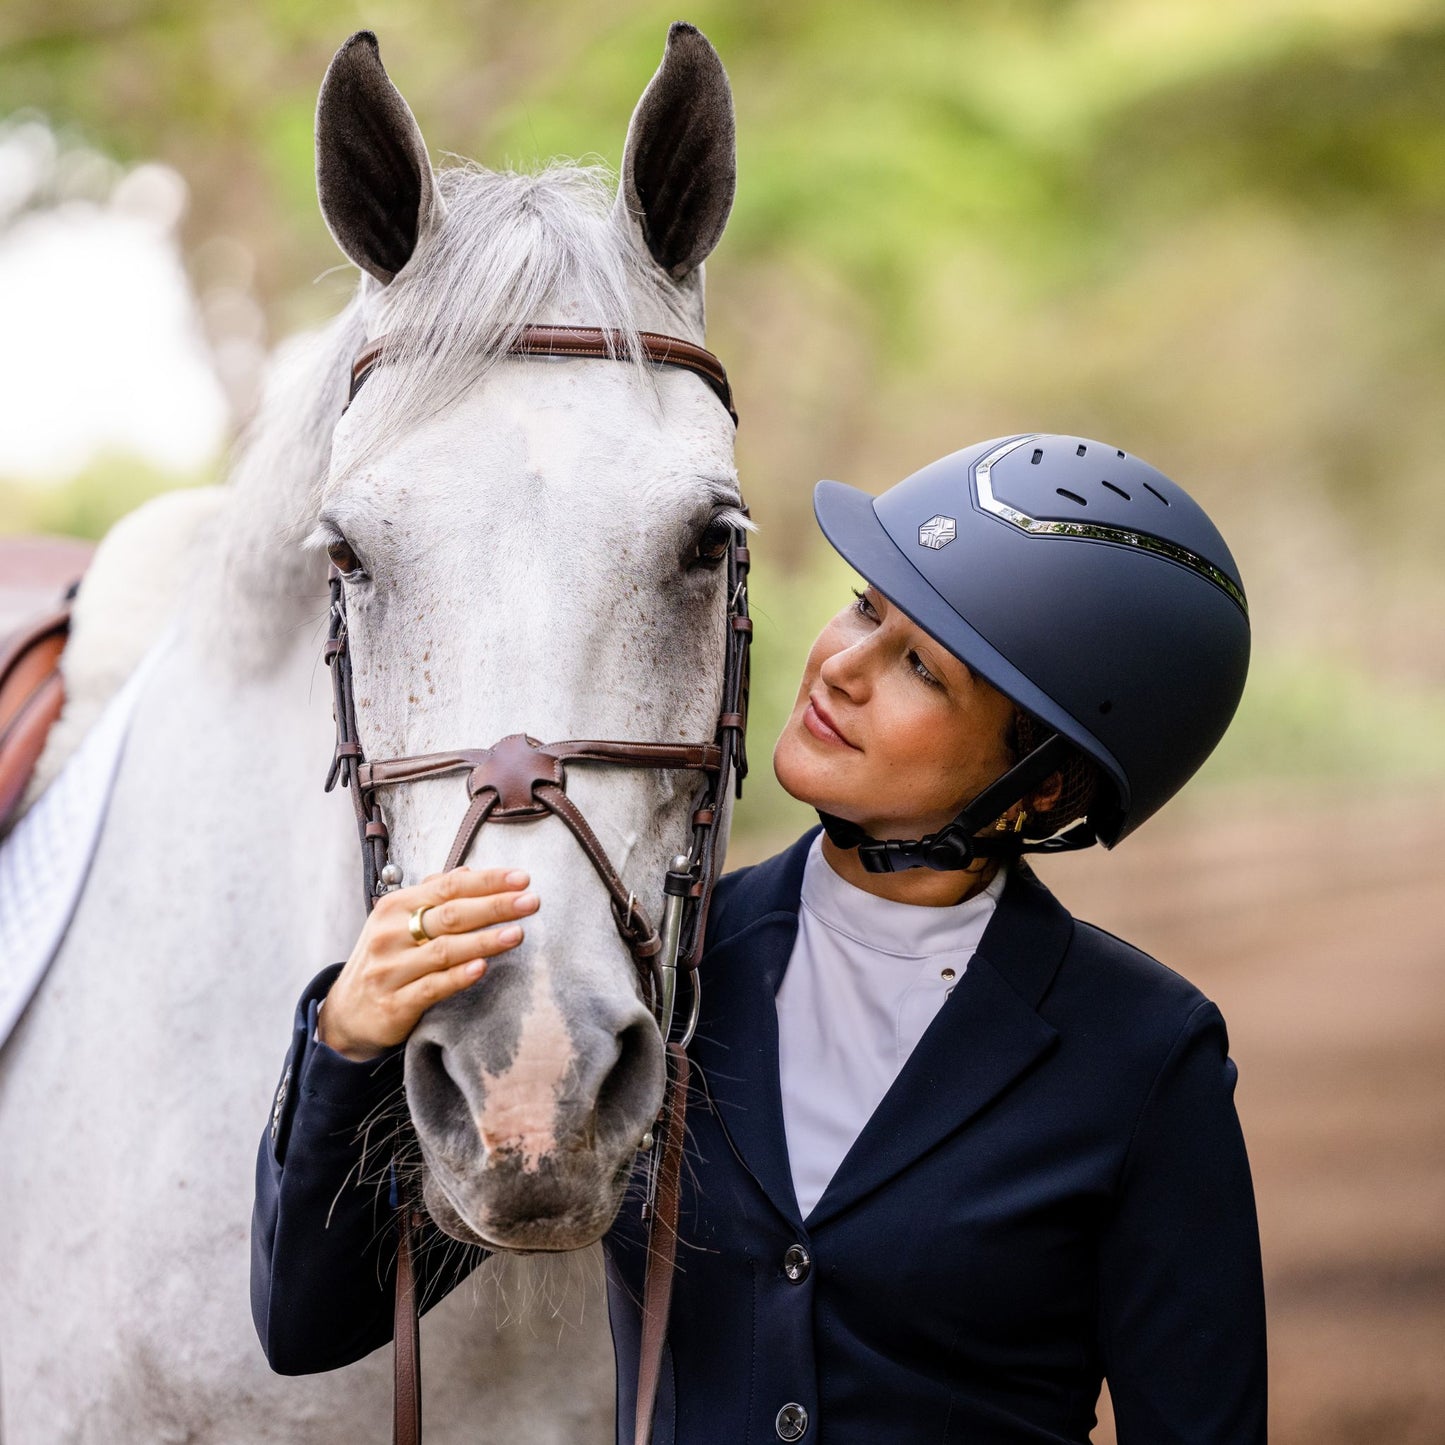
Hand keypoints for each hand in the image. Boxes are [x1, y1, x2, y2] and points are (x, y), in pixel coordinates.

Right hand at [318, 867, 537, 1061]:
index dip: (487, 881)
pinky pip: (432, 988)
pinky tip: (482, 968)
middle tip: (531, 901)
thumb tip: (469, 871)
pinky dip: (458, 977)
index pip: (448, 887)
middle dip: (495, 906)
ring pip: (444, 951)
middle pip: (451, 915)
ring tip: (517, 933)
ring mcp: (391, 970)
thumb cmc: (386, 960)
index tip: (522, 878)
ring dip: (484, 941)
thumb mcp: (398, 922)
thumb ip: (432, 896)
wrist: (346, 1014)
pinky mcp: (395, 1004)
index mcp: (395, 907)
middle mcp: (391, 935)